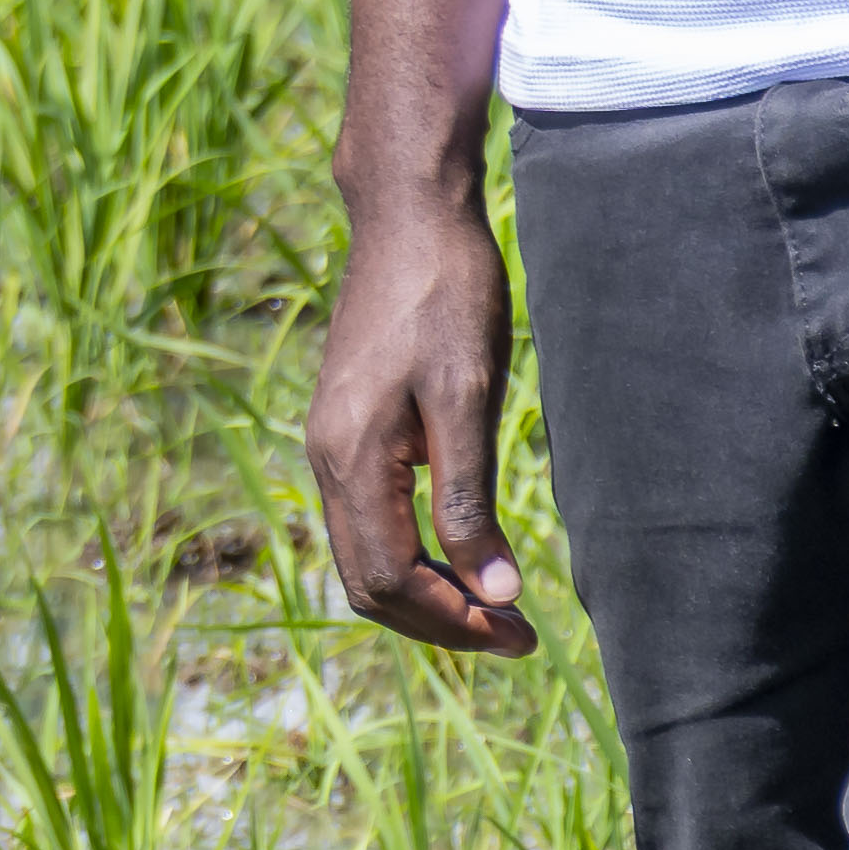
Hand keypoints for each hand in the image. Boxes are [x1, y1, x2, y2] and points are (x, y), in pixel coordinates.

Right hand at [303, 189, 539, 656]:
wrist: (407, 217)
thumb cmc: (445, 296)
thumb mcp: (468, 399)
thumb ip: (469, 500)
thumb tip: (493, 592)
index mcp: (351, 458)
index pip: (391, 580)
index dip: (456, 622)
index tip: (522, 633)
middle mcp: (326, 458)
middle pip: (368, 582)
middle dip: (440, 622)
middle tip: (515, 632)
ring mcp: (330, 441)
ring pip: (364, 555)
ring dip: (425, 593)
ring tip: (493, 603)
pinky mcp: (345, 426)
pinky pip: (366, 520)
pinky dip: (412, 555)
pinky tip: (460, 548)